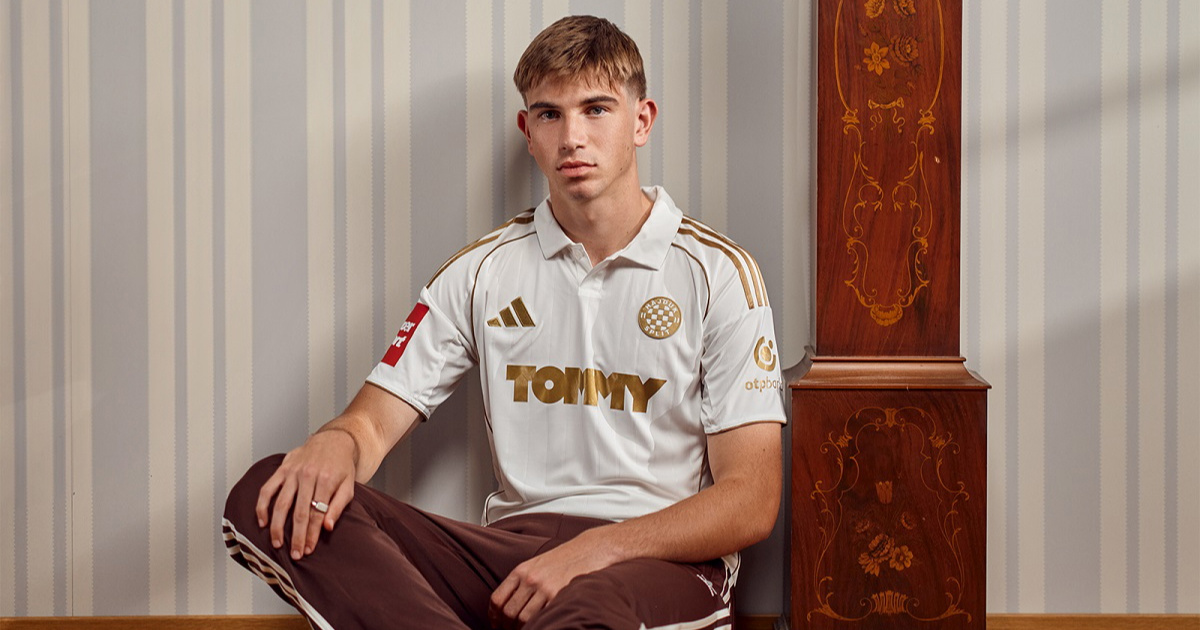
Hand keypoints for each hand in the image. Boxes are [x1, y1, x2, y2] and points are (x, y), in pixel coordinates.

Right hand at [255, 429, 357, 559]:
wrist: (334, 440)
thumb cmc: (342, 466)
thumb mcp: (349, 486)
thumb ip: (339, 506)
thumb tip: (327, 527)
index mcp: (326, 481)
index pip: (317, 514)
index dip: (311, 534)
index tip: (308, 550)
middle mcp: (308, 476)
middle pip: (299, 512)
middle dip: (296, 536)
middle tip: (294, 554)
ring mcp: (293, 472)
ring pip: (281, 504)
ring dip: (277, 526)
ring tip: (276, 544)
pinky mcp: (282, 469)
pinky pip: (267, 489)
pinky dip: (262, 506)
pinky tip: (262, 522)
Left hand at [488, 529, 620, 628]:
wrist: (592, 549)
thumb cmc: (567, 558)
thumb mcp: (538, 564)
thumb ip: (523, 582)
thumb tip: (510, 604)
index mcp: (522, 571)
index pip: (497, 599)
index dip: (494, 617)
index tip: (498, 624)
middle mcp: (530, 579)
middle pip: (508, 612)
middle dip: (507, 626)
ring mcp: (545, 588)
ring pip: (523, 618)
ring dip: (523, 628)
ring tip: (529, 629)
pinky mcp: (560, 595)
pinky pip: (543, 617)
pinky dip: (540, 624)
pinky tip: (544, 624)